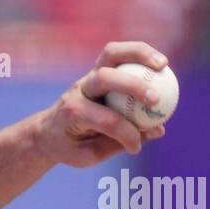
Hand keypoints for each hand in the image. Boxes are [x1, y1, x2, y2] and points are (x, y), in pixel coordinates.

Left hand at [35, 41, 169, 167]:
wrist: (46, 132)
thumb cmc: (68, 146)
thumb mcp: (87, 155)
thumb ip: (120, 144)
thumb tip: (157, 131)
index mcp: (72, 114)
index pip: (106, 120)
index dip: (127, 134)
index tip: (136, 148)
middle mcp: (78, 90)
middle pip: (104, 78)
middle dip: (133, 86)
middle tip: (157, 99)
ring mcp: (87, 76)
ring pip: (111, 53)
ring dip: (139, 54)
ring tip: (164, 65)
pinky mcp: (97, 69)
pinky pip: (118, 54)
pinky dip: (139, 53)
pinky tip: (160, 63)